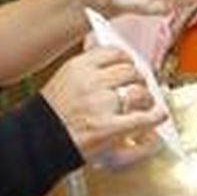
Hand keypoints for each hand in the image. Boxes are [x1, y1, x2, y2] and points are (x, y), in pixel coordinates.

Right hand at [40, 46, 166, 158]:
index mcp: (78, 67)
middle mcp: (91, 82)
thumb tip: (116, 62)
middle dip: (139, 80)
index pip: (114, 53)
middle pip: (130, 71)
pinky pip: (142, 118)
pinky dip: (155, 117)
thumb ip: (88, 70)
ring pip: (139, 92)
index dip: (127, 60)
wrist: (37, 142)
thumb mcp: (64, 81)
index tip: (129, 66)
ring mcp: (101, 105)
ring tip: (146, 104)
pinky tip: (158, 116)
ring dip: (148, 98)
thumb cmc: (51, 116)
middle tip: (140, 88)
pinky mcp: (109, 127)